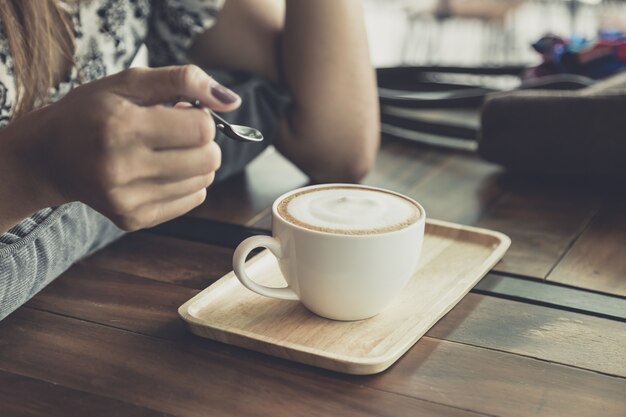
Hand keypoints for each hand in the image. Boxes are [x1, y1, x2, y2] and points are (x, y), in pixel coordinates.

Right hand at [12, 65, 240, 230]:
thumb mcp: (130, 81)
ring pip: (204, 181)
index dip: (201, 117)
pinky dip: (186, 182)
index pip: (202, 129)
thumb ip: (184, 81)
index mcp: (121, 127)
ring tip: (164, 150)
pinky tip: (160, 170)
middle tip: (177, 132)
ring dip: (195, 162)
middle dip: (203, 142)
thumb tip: (233, 101)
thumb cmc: (92, 112)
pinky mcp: (133, 219)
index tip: (182, 111)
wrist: (49, 156)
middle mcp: (122, 168)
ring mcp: (127, 199)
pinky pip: (192, 200)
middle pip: (209, 159)